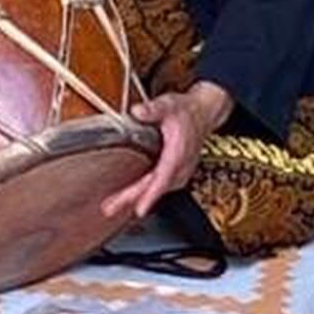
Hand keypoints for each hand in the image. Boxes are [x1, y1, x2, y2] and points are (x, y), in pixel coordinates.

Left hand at [101, 82, 233, 220]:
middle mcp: (180, 167)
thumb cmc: (186, 111)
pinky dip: (144, 194)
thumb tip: (137, 111)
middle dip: (132, 200)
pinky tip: (128, 197)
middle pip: (155, 188)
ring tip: (112, 204)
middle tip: (110, 208)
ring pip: (156, 190)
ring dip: (135, 199)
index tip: (139, 208)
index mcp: (178, 153)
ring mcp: (179, 173)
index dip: (151, 194)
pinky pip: (159, 188)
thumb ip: (154, 109)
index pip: (164, 178)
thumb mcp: (170, 105)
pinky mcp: (176, 174)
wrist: (203, 114)